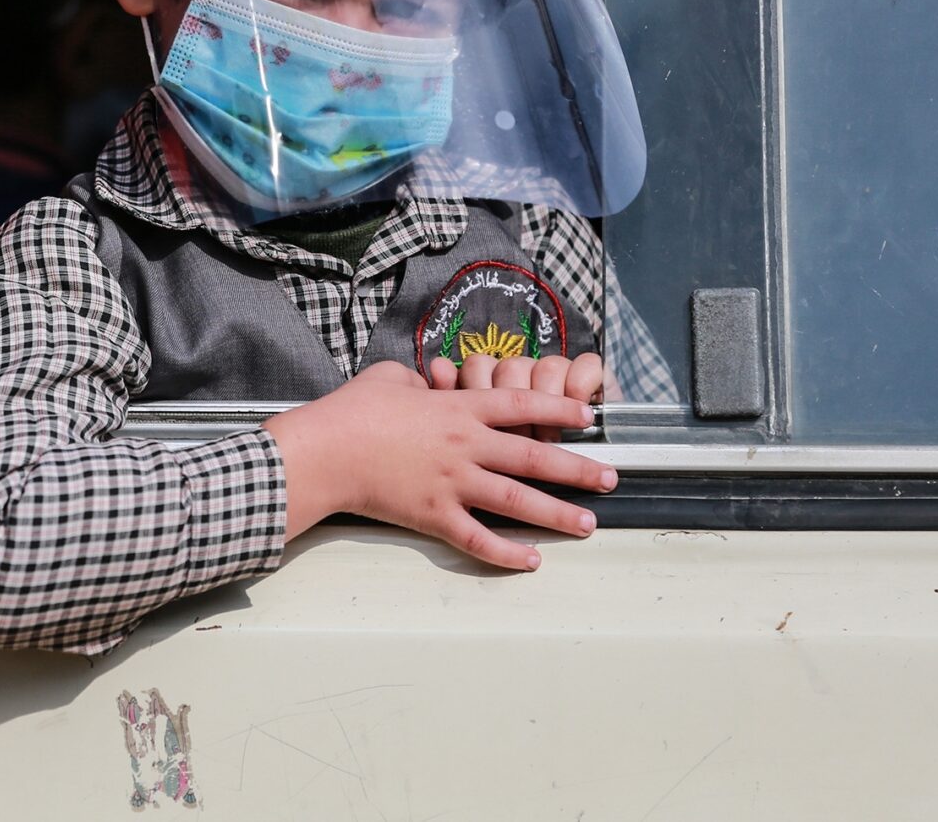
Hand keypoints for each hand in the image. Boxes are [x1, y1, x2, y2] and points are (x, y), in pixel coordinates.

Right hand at [264, 360, 616, 571]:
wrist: (327, 450)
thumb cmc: (354, 410)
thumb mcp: (391, 378)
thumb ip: (419, 379)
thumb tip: (429, 379)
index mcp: (458, 407)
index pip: (523, 404)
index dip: (560, 406)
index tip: (590, 414)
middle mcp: (466, 445)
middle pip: (535, 455)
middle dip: (578, 469)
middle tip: (611, 478)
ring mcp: (453, 483)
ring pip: (517, 500)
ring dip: (557, 514)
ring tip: (588, 524)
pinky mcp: (434, 516)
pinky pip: (478, 538)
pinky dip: (507, 552)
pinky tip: (532, 560)